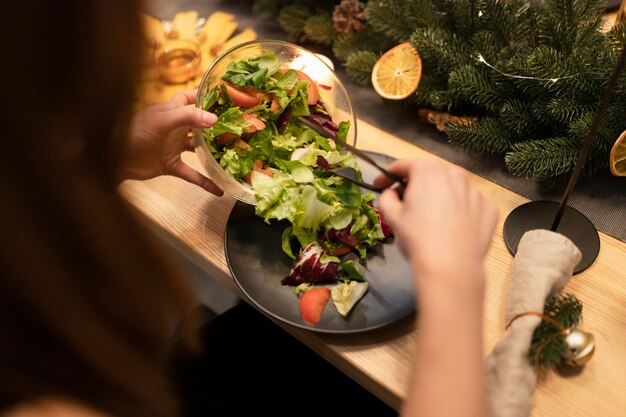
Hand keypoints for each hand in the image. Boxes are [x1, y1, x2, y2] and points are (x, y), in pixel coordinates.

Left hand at [122, 89, 223, 195]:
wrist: (114, 159)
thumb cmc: (135, 133)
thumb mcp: (162, 121)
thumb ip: (187, 117)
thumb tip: (214, 118)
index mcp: (171, 111)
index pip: (189, 98)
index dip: (204, 95)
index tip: (224, 97)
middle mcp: (175, 127)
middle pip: (199, 124)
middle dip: (216, 125)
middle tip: (237, 128)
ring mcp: (173, 146)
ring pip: (198, 148)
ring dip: (213, 152)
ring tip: (233, 154)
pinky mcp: (171, 165)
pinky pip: (192, 174)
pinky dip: (204, 182)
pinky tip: (218, 189)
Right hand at [374, 157, 496, 284]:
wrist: (451, 267)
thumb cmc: (419, 239)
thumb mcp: (392, 216)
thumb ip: (386, 198)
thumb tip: (391, 194)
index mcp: (428, 171)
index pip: (402, 166)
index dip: (386, 176)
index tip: (379, 185)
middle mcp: (455, 175)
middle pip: (429, 174)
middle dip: (414, 185)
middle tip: (404, 203)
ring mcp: (475, 192)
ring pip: (451, 189)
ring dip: (438, 198)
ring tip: (429, 219)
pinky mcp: (488, 209)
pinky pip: (468, 205)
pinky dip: (458, 212)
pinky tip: (450, 228)